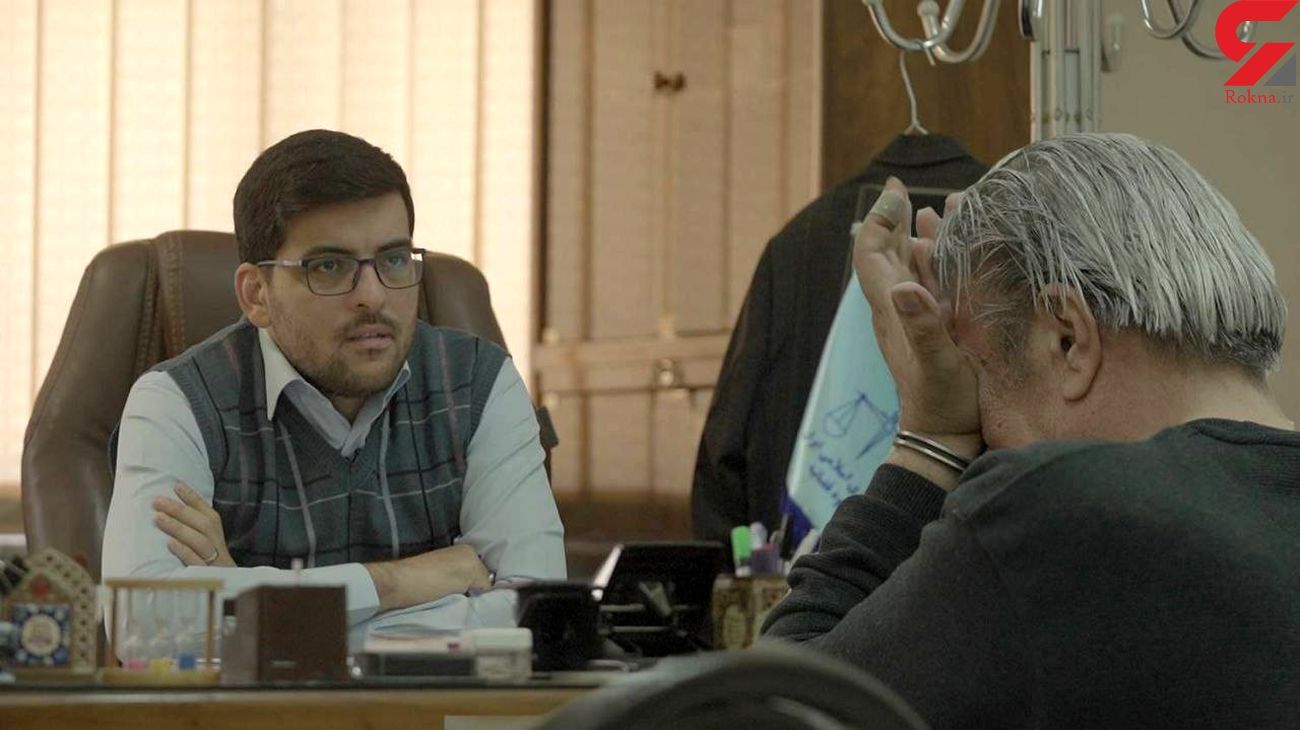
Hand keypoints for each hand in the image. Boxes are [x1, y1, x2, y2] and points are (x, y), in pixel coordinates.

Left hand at [153, 482, 235, 566]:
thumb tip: (169, 509)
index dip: (193, 498)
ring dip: (178, 527)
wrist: (229, 589)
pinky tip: (169, 544)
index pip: (206, 511)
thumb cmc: (211, 562)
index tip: (176, 485)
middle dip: (179, 510)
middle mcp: (218, 543)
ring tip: (157, 518)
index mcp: (217, 532)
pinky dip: (184, 551)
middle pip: (202, 523)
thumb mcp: (207, 542)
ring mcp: (214, 559)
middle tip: (157, 501)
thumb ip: (194, 527)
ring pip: (199, 539)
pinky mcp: (209, 574)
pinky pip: (197, 561)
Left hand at [365, 543, 491, 611]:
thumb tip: (490, 591)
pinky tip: (453, 606)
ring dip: (466, 598)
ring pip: (466, 589)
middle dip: (478, 593)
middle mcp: (459, 557)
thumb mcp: (467, 575)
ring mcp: (446, 570)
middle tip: (476, 606)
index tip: (488, 602)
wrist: (397, 587)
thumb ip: (484, 580)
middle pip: (478, 581)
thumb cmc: (431, 579)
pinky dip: (455, 600)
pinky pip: (454, 593)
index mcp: (469, 552)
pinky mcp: (435, 582)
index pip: (490, 573)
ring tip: (463, 607)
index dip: (489, 589)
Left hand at [853, 179, 981, 456]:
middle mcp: (899, 309)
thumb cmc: (941, 403)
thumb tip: (903, 286)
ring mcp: (915, 319)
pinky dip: (937, 261)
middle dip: (893, 219)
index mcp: (892, 312)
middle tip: (900, 189)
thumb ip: (923, 325)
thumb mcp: (936, 364)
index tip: (893, 192)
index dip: (879, 221)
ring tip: (932, 207)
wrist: (945, 439)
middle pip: (887, 254)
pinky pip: (930, 285)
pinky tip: (946, 251)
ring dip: (918, 236)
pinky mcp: (934, 329)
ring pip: (910, 266)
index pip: (872, 255)